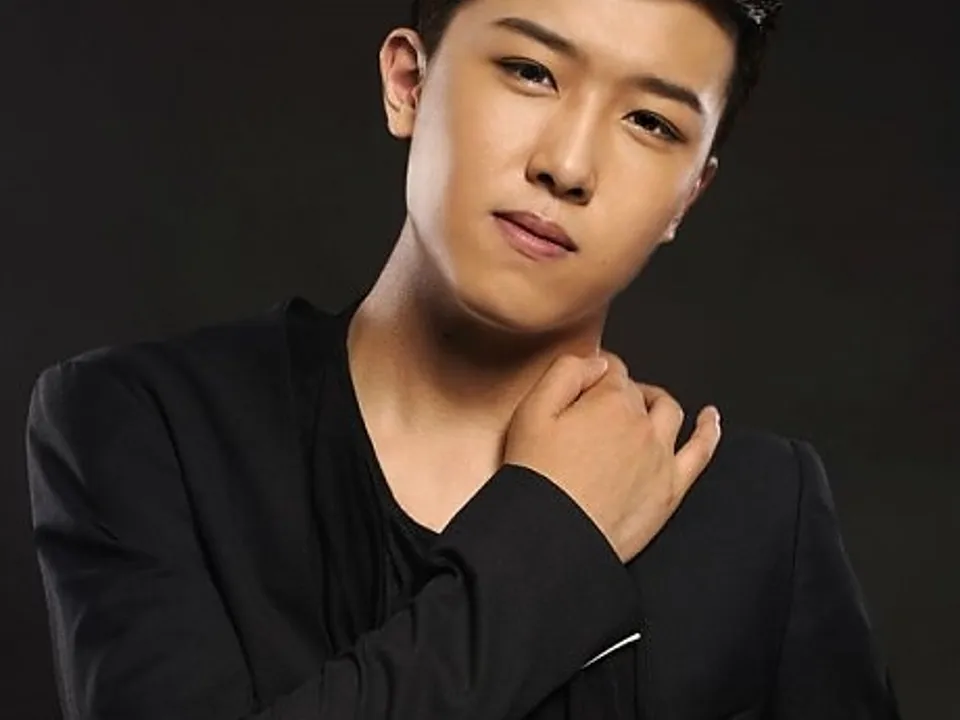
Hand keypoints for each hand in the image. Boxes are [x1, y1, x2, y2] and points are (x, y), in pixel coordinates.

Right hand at [503, 351, 721, 562]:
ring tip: (643, 406)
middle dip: (621, 392)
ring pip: (669, 413)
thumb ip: (565, 373)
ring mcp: (661, 456)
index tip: (588, 380)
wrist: (553, 536)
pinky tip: (709, 419)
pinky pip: (700, 452)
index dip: (597, 373)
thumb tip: (596, 362)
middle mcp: (642, 424)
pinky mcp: (671, 489)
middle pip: (637, 393)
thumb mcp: (532, 411)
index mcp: (609, 401)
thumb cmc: (537, 478)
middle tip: (600, 404)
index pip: (610, 371)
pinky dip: (708, 431)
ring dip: (656, 403)